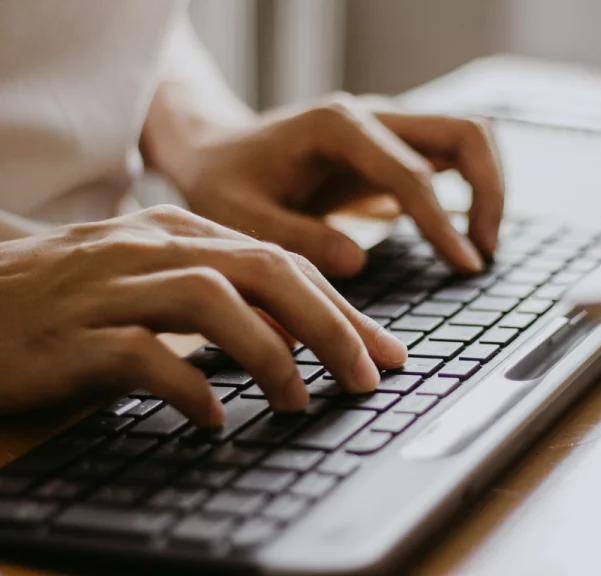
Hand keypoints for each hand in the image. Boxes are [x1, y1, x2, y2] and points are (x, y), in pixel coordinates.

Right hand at [0, 205, 406, 425]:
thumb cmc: (70, 296)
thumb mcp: (154, 280)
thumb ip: (220, 296)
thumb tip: (294, 337)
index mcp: (179, 231)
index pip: (281, 262)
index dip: (341, 307)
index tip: (382, 350)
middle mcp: (151, 247)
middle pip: (263, 271)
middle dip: (329, 324)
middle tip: (367, 376)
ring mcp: (110, 286)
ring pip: (212, 300)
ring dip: (269, 354)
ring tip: (298, 399)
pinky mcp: (72, 335)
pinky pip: (143, 355)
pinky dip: (189, 387)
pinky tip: (213, 419)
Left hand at [171, 93, 504, 276]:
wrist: (216, 153)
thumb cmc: (225, 183)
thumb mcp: (242, 216)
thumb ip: (297, 238)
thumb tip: (359, 261)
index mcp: (338, 127)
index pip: (413, 173)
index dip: (443, 223)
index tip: (465, 266)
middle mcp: (372, 117)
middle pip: (466, 132)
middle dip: (490, 191)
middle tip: (482, 254)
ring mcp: (386, 128)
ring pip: (468, 137)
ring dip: (488, 188)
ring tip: (478, 248)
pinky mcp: (391, 148)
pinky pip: (449, 157)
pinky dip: (469, 190)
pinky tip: (458, 237)